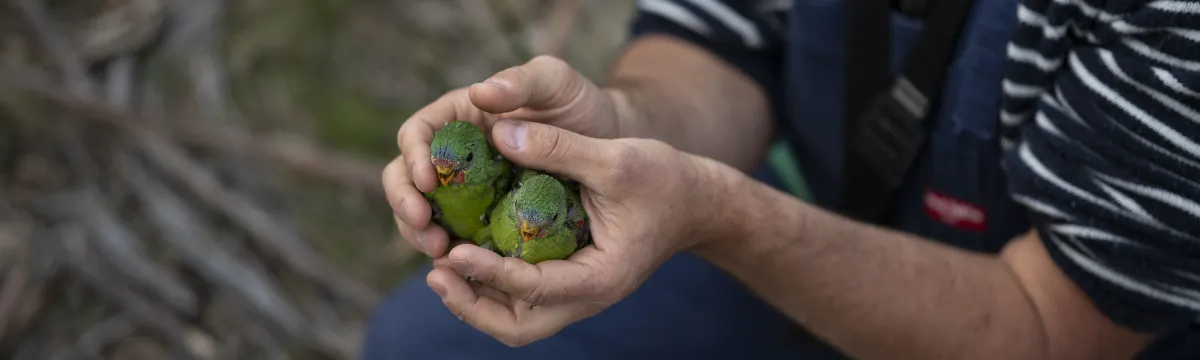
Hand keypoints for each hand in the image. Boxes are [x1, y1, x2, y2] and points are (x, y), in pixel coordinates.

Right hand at [384, 55, 626, 257]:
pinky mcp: (484, 221)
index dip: (413, 157)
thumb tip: (479, 93)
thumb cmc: (580, 106)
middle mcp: (454, 154)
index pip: (416, 133)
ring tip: (439, 251)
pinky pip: (456, 239)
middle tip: (424, 227)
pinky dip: (452, 253)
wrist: (612, 144)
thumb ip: (522, 81)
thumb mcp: (555, 82)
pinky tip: (462, 267)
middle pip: (404, 177)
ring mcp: (466, 191)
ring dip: (420, 234)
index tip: (426, 181)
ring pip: (422, 214)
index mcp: (459, 116)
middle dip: (405, 203)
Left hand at [425, 119, 739, 345]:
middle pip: (517, 325)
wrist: (697, 201)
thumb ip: (559, 148)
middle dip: (472, 305)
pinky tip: (464, 250)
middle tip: (436, 272)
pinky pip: (522, 296)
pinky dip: (490, 282)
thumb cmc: (664, 179)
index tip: (452, 252)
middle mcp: (587, 296)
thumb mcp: (616, 158)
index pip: (534, 288)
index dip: (489, 273)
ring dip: (475, 297)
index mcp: (600, 277)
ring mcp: (577, 293)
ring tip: (439, 264)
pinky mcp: (569, 279)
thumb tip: (499, 132)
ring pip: (515, 317)